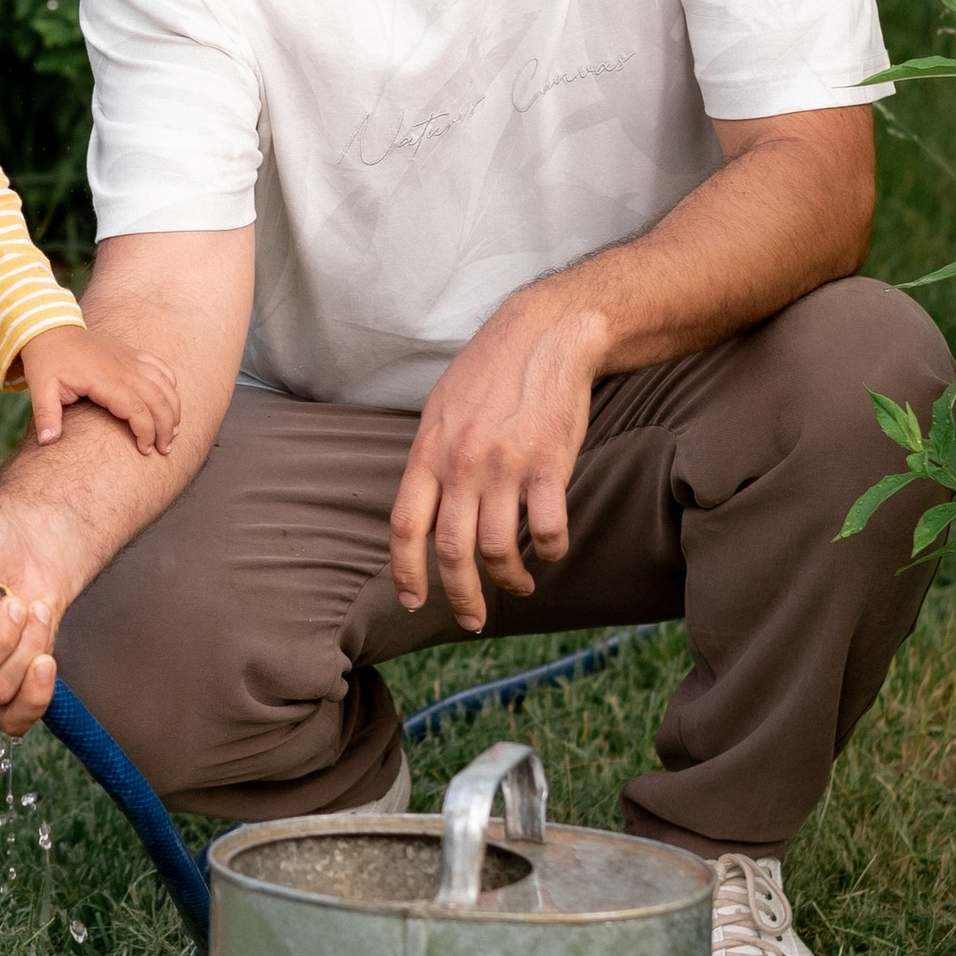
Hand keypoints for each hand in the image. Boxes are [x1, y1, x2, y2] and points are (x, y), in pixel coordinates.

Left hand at [18, 322, 180, 453]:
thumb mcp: (41, 387)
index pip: (137, 409)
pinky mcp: (131, 353)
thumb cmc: (47, 361)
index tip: (145, 450)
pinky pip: (159, 367)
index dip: (146, 432)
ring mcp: (130, 359)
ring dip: (173, 408)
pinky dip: (170, 383)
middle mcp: (123, 368)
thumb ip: (46, 415)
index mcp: (104, 379)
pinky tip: (171, 400)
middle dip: (166, 426)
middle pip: (157, 399)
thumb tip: (46, 441)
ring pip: (164, 384)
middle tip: (165, 449)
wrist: (50, 330)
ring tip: (174, 431)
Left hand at [389, 284, 604, 634]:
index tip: (412, 602)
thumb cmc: (489, 372)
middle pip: (452, 551)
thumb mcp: (440, 409)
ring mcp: (506, 466)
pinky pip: (547, 530)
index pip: (406, 526)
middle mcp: (462, 463)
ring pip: (499, 550)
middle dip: (460, 597)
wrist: (544, 335)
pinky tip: (549, 550)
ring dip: (509, 580)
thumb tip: (422, 510)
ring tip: (518, 584)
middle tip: (472, 620)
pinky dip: (549, 551)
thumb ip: (430, 459)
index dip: (405, 571)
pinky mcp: (550, 465)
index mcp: (429, 451)